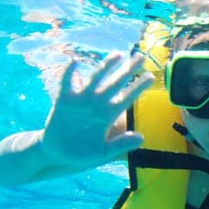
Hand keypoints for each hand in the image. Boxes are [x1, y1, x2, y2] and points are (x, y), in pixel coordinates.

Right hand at [40, 53, 154, 167]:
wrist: (57, 154)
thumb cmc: (81, 153)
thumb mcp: (102, 152)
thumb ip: (121, 144)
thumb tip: (142, 138)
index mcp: (108, 115)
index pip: (127, 98)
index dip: (138, 88)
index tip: (150, 77)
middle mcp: (97, 104)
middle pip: (115, 84)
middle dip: (128, 70)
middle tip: (141, 56)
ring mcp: (81, 100)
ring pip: (96, 79)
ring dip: (106, 66)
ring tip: (118, 54)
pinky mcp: (64, 101)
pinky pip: (66, 84)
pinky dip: (69, 74)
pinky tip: (74, 63)